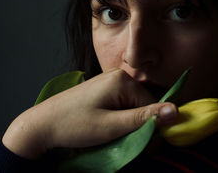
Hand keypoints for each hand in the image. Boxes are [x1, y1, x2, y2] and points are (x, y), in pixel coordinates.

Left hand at [2, 69, 177, 158]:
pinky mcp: (103, 89)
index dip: (149, 126)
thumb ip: (144, 119)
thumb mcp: (112, 127)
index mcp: (122, 81)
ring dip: (127, 123)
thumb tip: (176, 111)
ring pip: (132, 106)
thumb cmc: (74, 125)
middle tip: (119, 139)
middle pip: (142, 104)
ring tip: (109, 133)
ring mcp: (109, 81)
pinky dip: (118, 118)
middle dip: (137, 124)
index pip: (152, 104)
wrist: (42, 124)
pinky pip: (121, 104)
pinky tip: (105, 127)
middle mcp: (118, 76)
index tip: (137, 142)